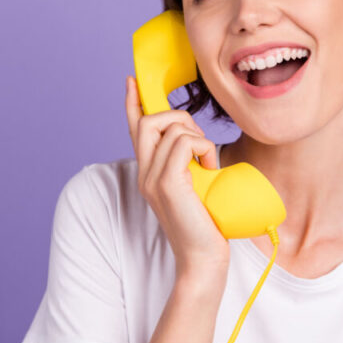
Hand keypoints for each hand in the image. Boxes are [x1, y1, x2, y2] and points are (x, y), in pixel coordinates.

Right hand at [125, 76, 229, 274]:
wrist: (203, 260)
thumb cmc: (206, 226)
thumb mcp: (195, 188)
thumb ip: (188, 165)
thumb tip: (200, 144)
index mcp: (149, 173)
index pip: (134, 130)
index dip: (133, 103)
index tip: (132, 81)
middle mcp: (145, 174)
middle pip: (149, 121)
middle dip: (178, 117)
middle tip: (201, 142)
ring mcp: (153, 178)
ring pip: (171, 128)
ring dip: (198, 137)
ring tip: (208, 164)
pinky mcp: (168, 183)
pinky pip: (184, 143)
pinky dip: (203, 148)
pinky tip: (210, 169)